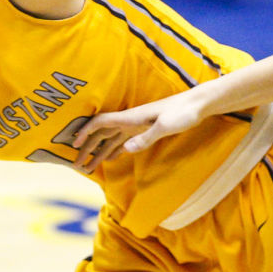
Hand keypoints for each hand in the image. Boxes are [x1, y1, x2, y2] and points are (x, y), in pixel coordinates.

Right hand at [70, 93, 203, 171]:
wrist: (198, 104)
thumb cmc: (183, 112)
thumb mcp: (165, 126)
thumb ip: (146, 138)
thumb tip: (124, 149)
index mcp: (131, 117)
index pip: (101, 122)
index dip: (86, 132)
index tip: (74, 144)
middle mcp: (130, 120)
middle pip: (102, 133)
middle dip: (87, 148)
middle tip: (77, 165)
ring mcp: (137, 125)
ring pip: (111, 139)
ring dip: (99, 152)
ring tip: (89, 167)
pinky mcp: (146, 129)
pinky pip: (123, 140)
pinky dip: (114, 150)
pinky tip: (110, 158)